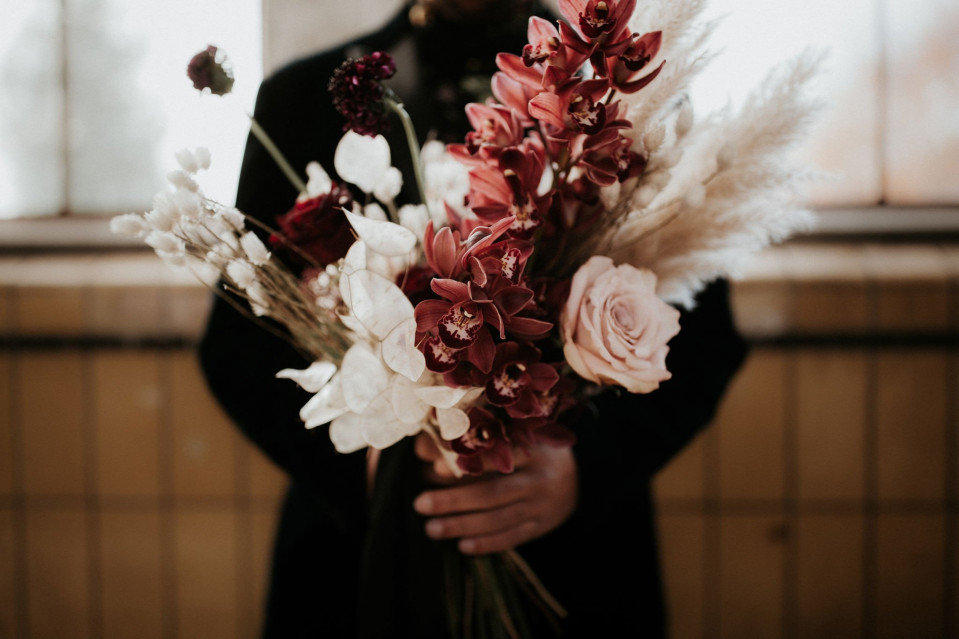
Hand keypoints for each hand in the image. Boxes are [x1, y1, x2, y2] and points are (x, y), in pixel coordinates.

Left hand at [412, 433, 577, 554]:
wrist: (581, 475)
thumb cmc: (533, 448)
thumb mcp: (515, 434)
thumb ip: (475, 440)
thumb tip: (424, 448)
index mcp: (532, 447)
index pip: (498, 455)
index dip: (467, 462)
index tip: (435, 467)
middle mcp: (539, 478)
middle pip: (493, 492)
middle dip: (454, 500)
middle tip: (420, 503)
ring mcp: (542, 505)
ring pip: (498, 519)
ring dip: (462, 525)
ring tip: (431, 528)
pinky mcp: (542, 526)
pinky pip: (513, 538)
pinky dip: (487, 543)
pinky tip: (462, 546)